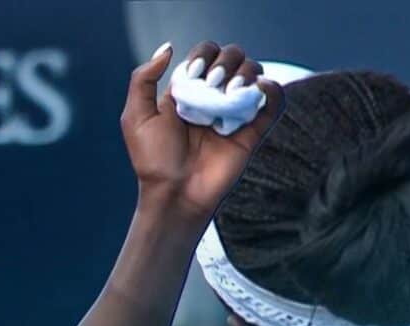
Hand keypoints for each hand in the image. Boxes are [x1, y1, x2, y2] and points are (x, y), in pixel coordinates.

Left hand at [121, 41, 283, 222]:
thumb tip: (170, 48)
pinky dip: (273, 89)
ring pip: (254, 73)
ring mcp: (234, 114)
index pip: (205, 54)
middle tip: (211, 85)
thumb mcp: (136, 116)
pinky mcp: (252, 132)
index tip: (195, 73)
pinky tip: (259, 88)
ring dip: (246, 72)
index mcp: (189, 90)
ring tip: (229, 92)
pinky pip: (274, 103)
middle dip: (225, 61)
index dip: (203, 54)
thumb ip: (143, 78)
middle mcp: (213, 98)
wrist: (175, 194)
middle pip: (233, 57)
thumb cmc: (153, 160)